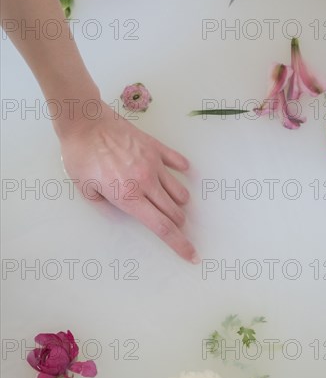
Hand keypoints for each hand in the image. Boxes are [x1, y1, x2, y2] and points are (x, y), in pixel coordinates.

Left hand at [58, 101, 198, 262]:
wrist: (85, 123)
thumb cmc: (81, 156)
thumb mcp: (85, 190)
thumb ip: (105, 206)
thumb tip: (120, 211)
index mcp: (128, 197)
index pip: (162, 227)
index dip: (180, 244)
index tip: (192, 254)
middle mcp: (146, 183)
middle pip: (174, 212)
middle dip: (178, 224)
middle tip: (173, 225)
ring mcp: (154, 163)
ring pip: (179, 191)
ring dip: (178, 202)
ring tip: (169, 201)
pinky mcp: (155, 147)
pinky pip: (176, 161)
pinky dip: (181, 170)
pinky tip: (179, 172)